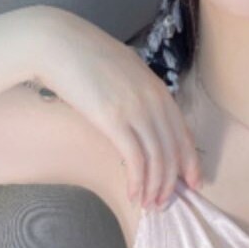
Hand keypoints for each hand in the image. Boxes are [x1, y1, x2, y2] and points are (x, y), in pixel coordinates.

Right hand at [32, 6, 202, 208]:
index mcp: (158, 88)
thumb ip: (139, 92)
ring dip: (155, 186)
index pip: (183, 132)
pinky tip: (133, 194)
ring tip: (149, 204)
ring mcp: (135, 109)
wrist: (56, 42)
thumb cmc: (84, 56)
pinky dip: (137, 181)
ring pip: (157, 158)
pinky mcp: (113, 120)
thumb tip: (142, 115)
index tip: (193, 182)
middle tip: (165, 203)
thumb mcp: (124, 70)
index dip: (190, 161)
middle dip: (172, 181)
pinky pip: (135, 159)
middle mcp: (153, 100)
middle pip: (173, 150)